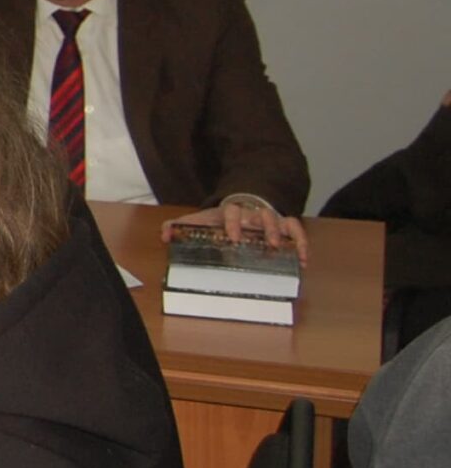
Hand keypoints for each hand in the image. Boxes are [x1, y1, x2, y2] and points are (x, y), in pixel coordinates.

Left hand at [162, 194, 309, 262]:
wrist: (238, 208)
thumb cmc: (217, 221)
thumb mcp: (198, 222)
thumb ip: (178, 226)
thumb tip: (164, 235)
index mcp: (231, 212)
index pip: (232, 212)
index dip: (233, 223)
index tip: (233, 237)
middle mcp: (252, 214)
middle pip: (262, 214)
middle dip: (266, 228)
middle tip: (269, 244)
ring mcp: (269, 219)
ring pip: (282, 220)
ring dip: (285, 234)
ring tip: (287, 250)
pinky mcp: (283, 226)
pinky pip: (296, 228)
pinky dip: (302, 242)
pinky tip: (303, 259)